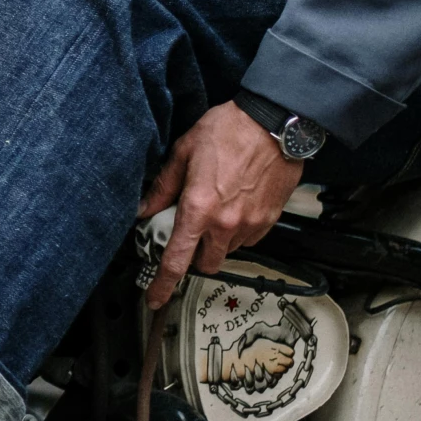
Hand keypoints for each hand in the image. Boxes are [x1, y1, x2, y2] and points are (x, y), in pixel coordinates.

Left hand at [137, 102, 304, 311]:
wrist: (275, 122)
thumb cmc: (230, 129)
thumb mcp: (185, 151)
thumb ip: (164, 186)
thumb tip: (145, 208)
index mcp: (198, 208)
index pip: (176, 261)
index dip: (162, 284)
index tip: (154, 298)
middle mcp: (225, 223)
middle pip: (205, 263)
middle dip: (195, 255)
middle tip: (192, 233)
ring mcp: (251, 224)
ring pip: (228, 251)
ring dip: (218, 241)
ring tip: (218, 209)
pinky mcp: (270, 220)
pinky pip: (249, 239)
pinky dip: (239, 231)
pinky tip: (236, 206)